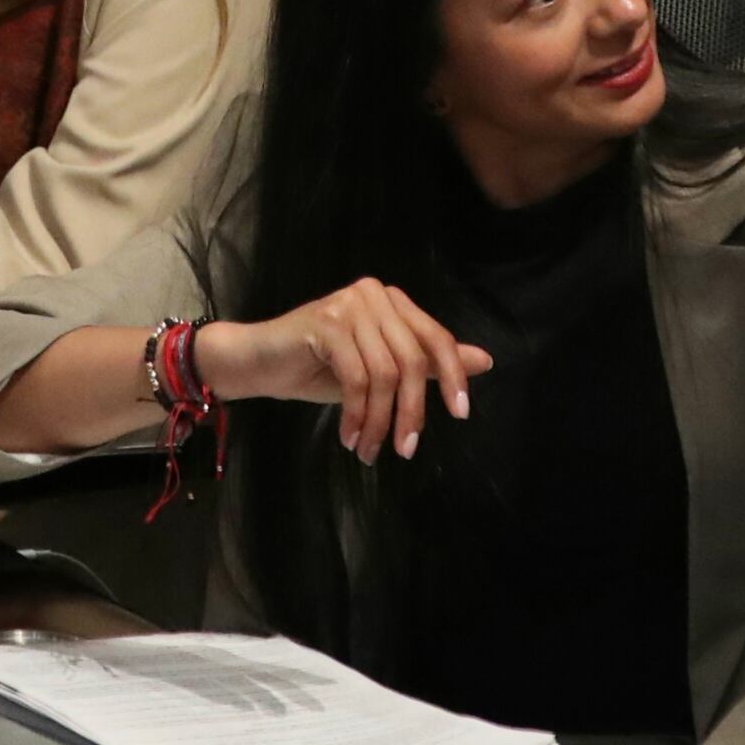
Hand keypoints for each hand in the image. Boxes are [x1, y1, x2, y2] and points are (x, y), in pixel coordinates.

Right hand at [196, 280, 491, 466]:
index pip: (436, 338)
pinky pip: (357, 378)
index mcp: (392, 302)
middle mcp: (374, 295)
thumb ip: (427, 364)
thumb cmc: (318, 368)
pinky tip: (350, 436)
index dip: (453, 377)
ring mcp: (349, 304)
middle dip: (412, 412)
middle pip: (413, 360)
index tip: (461, 415)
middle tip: (404, 450)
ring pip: (385, 374)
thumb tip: (486, 361)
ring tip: (370, 450)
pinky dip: (357, 414)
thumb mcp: (381, 372)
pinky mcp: (326, 322)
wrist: (258, 362)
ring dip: (380, 421)